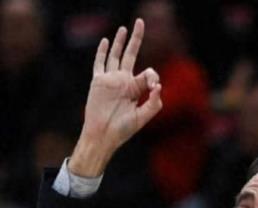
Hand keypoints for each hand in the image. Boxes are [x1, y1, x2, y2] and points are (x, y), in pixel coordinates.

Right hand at [69, 19, 162, 176]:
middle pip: (131, 55)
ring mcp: (111, 80)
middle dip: (137, 39)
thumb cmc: (123, 130)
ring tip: (124, 28)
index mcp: (136, 89)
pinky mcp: (98, 82)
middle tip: (141, 22)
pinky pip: (99, 64)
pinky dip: (102, 52)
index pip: (148, 73)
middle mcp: (124, 82)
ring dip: (119, 41)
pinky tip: (105, 41)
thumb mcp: (143, 118)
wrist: (104, 135)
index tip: (153, 86)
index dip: (153, 76)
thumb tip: (159, 86)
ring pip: (115, 55)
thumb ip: (154, 104)